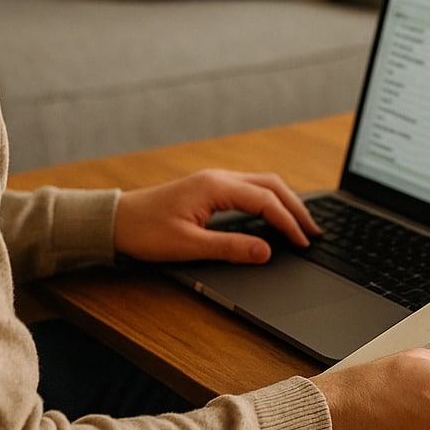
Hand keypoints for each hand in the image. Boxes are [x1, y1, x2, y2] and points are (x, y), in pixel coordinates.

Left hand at [113, 168, 319, 263]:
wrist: (114, 220)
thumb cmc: (144, 231)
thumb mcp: (188, 246)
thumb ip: (230, 248)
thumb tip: (266, 251)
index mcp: (215, 187)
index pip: (266, 200)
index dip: (288, 222)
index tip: (304, 242)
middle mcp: (218, 178)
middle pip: (271, 185)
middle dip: (296, 207)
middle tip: (314, 231)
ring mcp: (214, 181)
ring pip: (262, 184)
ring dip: (284, 202)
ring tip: (301, 224)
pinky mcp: (209, 190)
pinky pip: (249, 189)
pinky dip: (269, 201)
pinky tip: (273, 217)